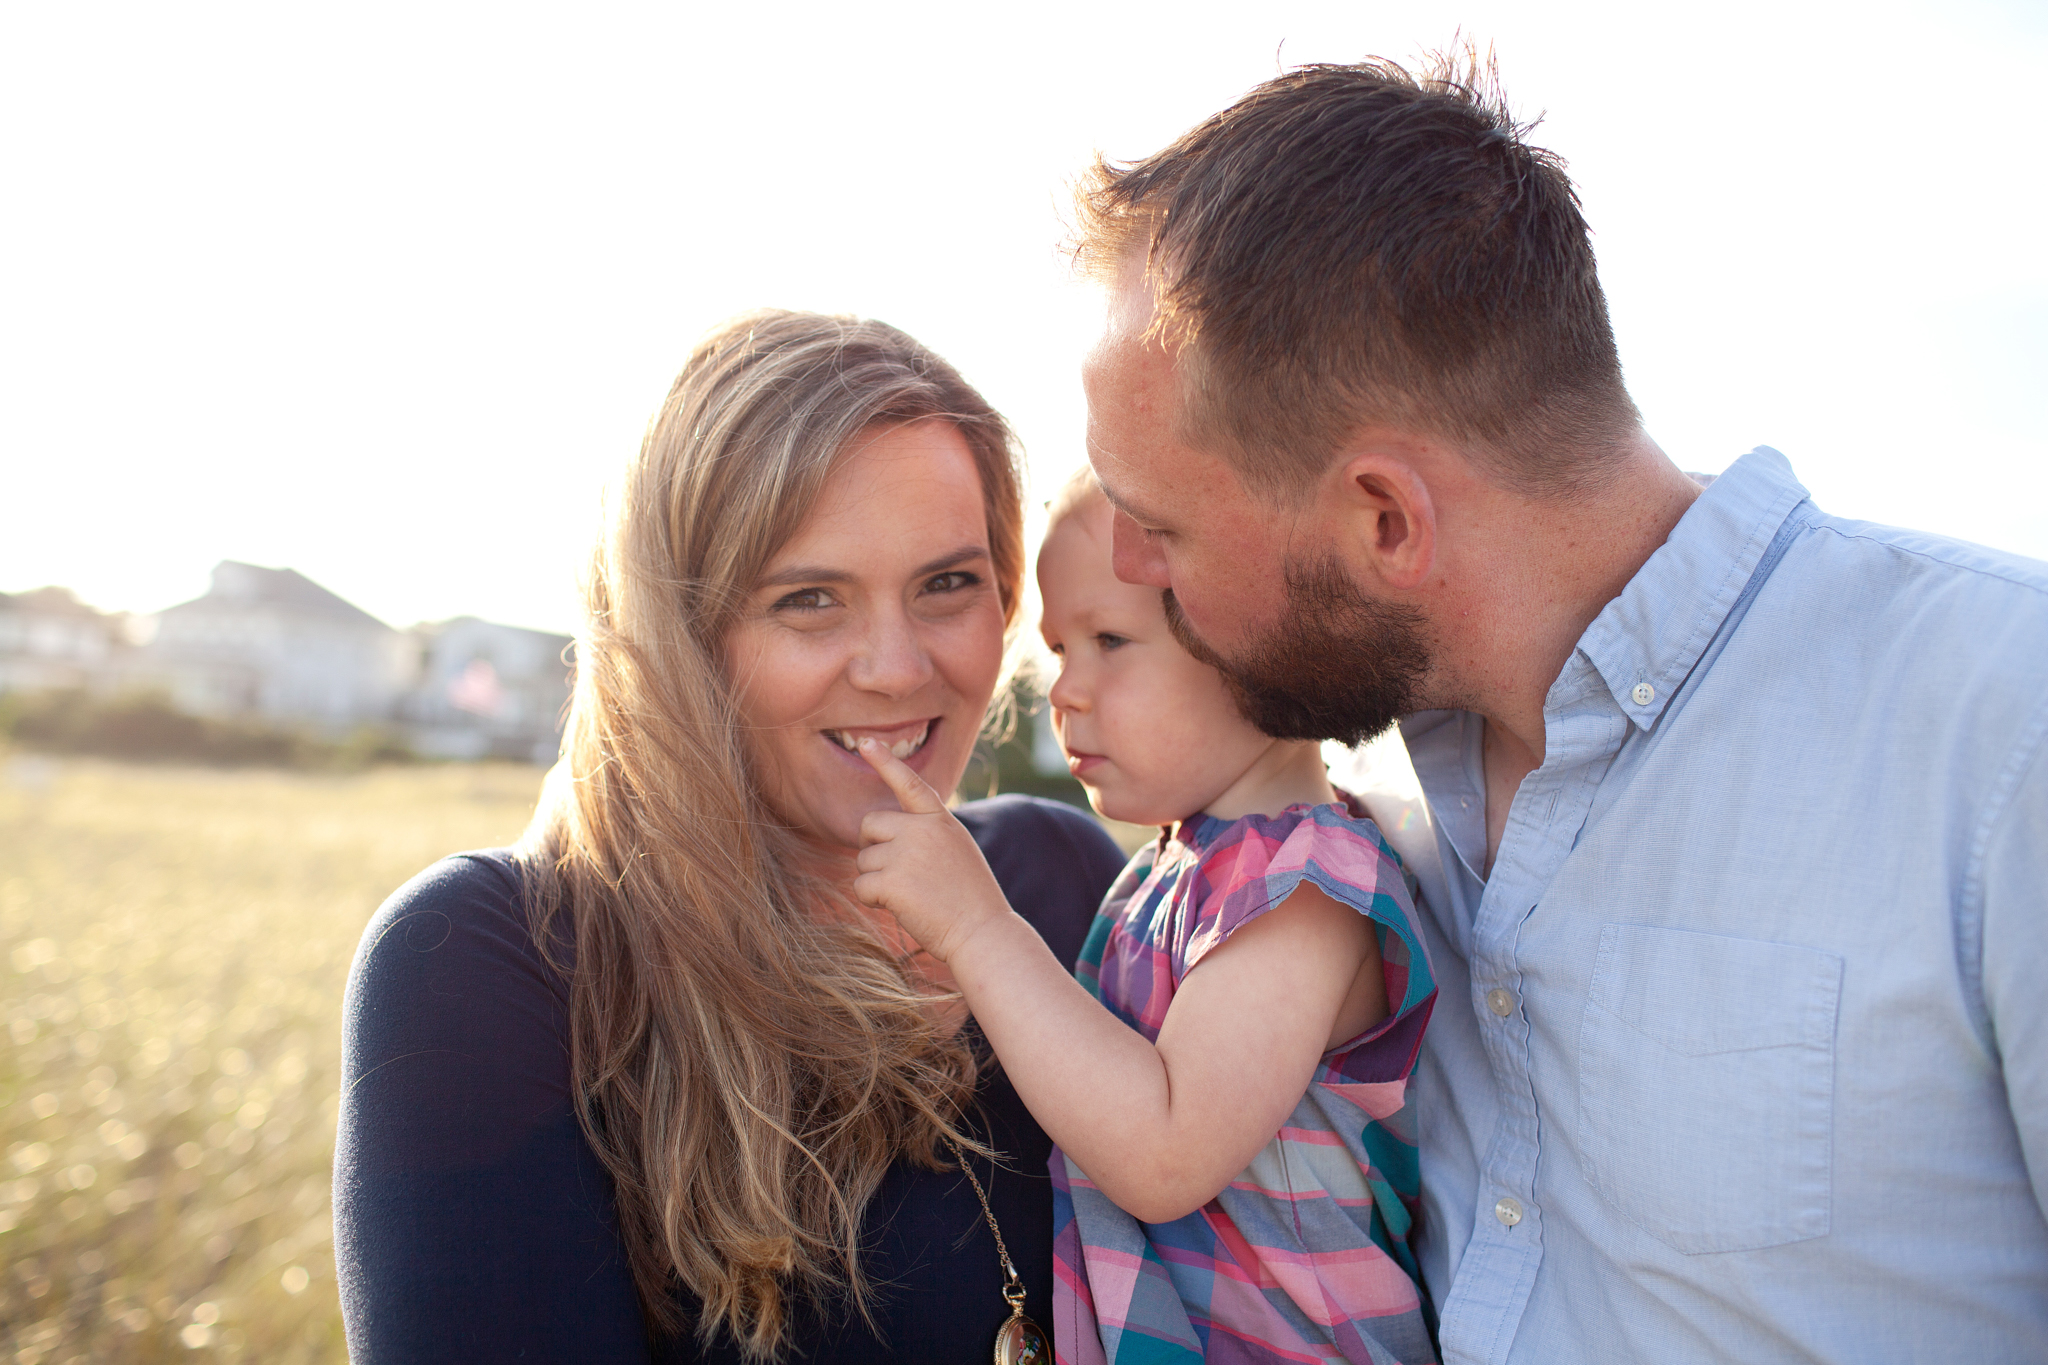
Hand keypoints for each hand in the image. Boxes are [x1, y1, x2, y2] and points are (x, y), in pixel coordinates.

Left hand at [852, 738, 1013, 964]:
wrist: (983, 932)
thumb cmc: (970, 898)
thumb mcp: (956, 851)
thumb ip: (926, 835)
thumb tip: (884, 835)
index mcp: (940, 820)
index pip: (910, 783)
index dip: (886, 762)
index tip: (867, 742)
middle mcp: (921, 829)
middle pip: (870, 825)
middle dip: (873, 847)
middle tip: (897, 873)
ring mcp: (905, 853)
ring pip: (863, 859)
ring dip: (877, 880)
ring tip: (911, 895)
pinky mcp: (892, 880)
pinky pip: (861, 885)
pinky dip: (872, 899)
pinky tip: (899, 907)